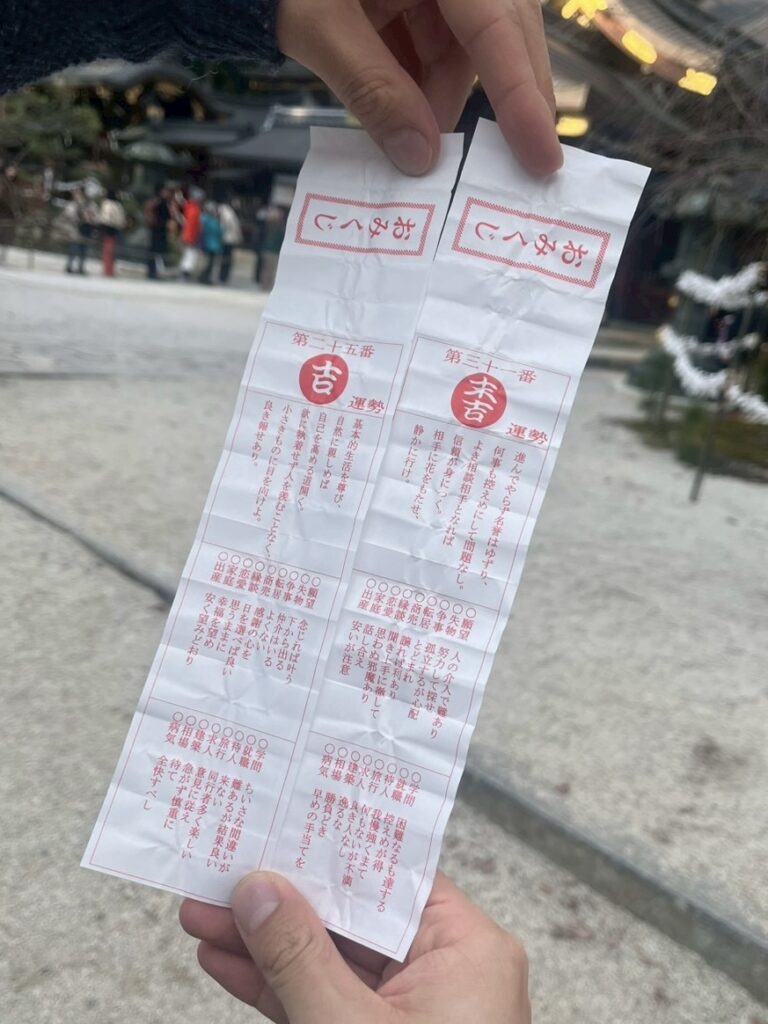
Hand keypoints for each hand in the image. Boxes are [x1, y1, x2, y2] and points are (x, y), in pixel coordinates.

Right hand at [180, 870, 529, 1023]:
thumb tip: (258, 888)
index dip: (329, 846)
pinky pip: (324, 1001)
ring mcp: (411, 1013)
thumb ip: (299, 955)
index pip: (390, 875)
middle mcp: (445, 973)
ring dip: (264, 943)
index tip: (276, 823)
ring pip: (328, 960)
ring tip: (204, 918)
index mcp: (467, 949)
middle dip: (278, 900)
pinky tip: (228, 964)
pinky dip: (277, 987)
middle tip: (219, 874)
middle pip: (350, 916)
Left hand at [277, 0, 561, 177]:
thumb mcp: (319, 24)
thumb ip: (372, 89)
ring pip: (473, 45)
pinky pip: (442, 40)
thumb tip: (420, 160)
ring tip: (415, 140)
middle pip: (504, 32)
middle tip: (511, 166)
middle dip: (499, 101)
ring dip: (445, 97)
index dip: (520, 95)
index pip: (496, 26)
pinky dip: (425, 82)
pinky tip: (404, 111)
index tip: (541, 157)